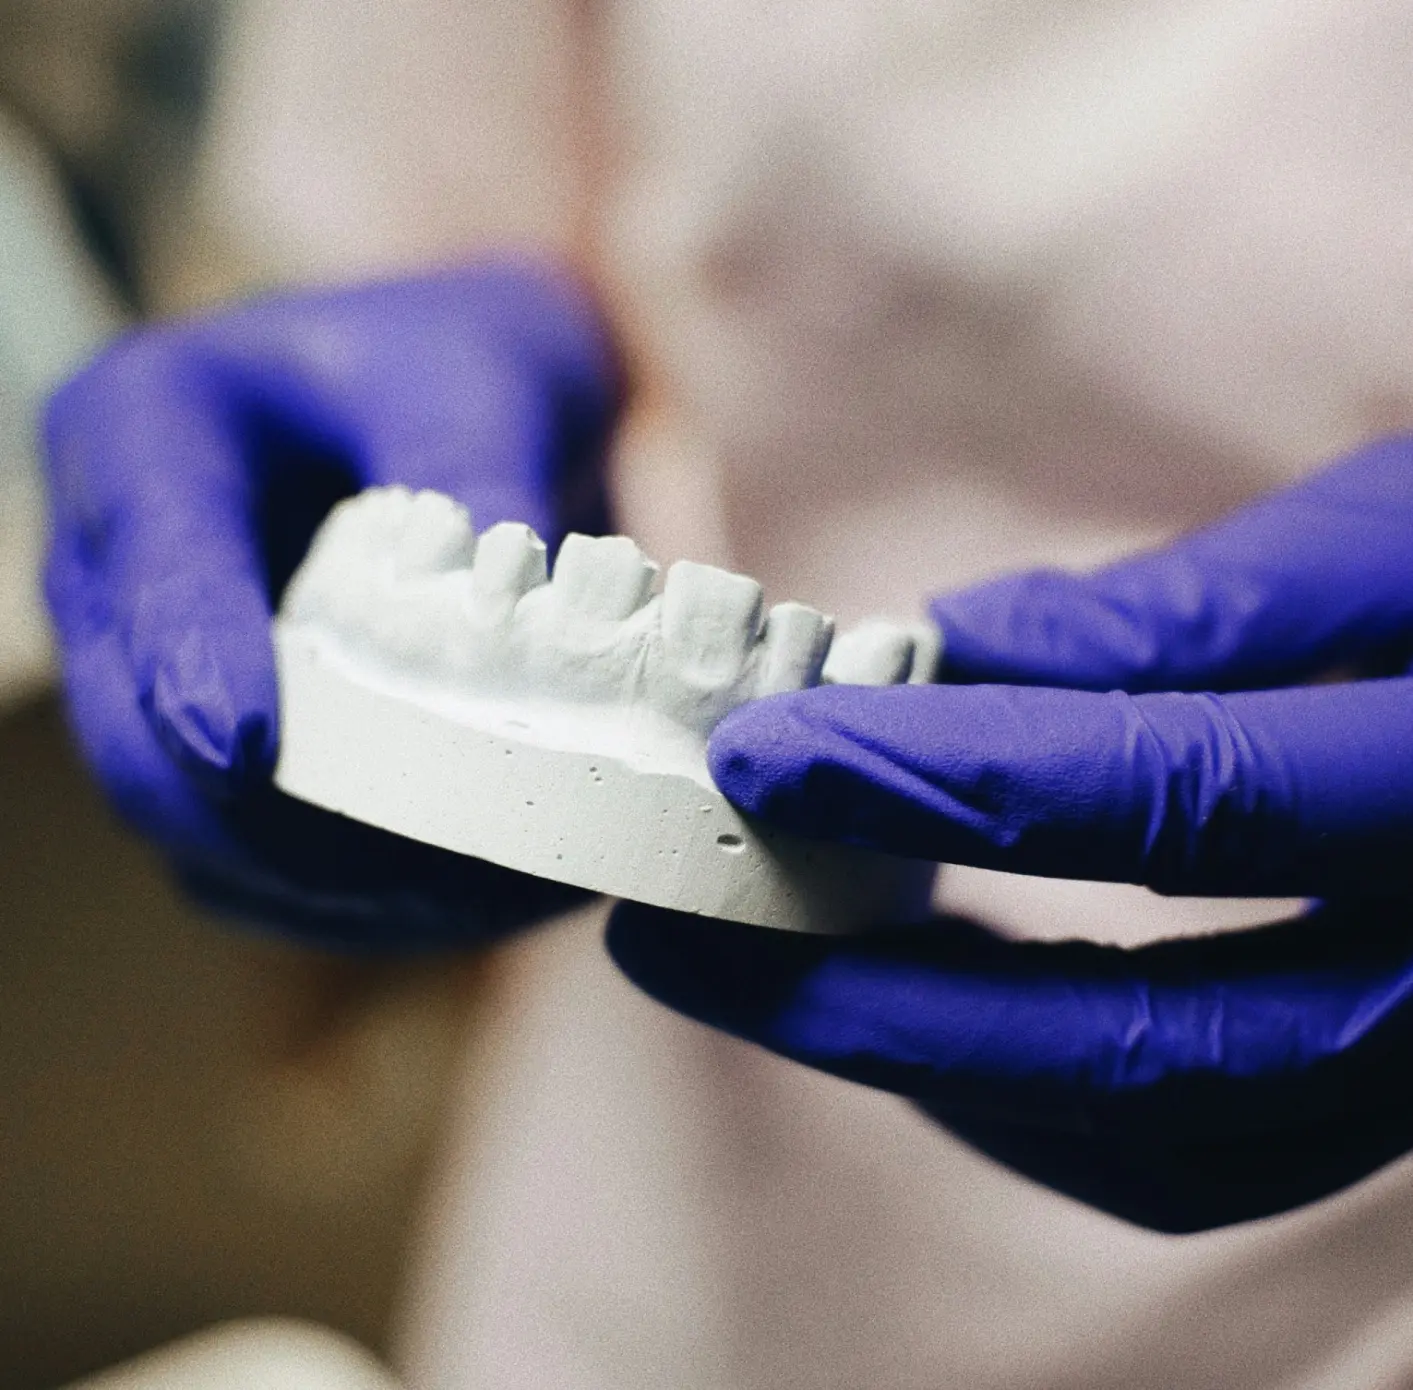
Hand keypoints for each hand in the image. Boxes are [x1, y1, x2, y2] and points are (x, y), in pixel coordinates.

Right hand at [46, 262, 619, 946]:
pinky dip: (342, 901)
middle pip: (133, 734)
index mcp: (147, 431)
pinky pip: (245, 858)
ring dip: (321, 889)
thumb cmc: (460, 365)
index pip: (152, 560)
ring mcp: (149, 666)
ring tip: (476, 900)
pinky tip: (457, 902)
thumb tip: (512, 622)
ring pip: (187, 825)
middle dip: (268, 824)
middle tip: (424, 868)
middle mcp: (115, 562)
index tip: (244, 748)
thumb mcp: (484, 379)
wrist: (457, 398)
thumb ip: (484, 473)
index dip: (190, 662)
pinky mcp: (208, 739)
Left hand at [609, 435, 1412, 1230]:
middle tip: (679, 936)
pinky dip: (1016, 1093)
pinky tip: (901, 1008)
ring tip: (755, 972)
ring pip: (1152, 1136)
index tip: (763, 750)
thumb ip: (1191, 607)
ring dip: (927, 1066)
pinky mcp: (1361, 1076)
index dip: (955, 779)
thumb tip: (951, 647)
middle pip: (1142, 1044)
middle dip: (880, 997)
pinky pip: (1180, 1145)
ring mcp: (1406, 1049)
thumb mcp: (1396, 530)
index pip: (1182, 802)